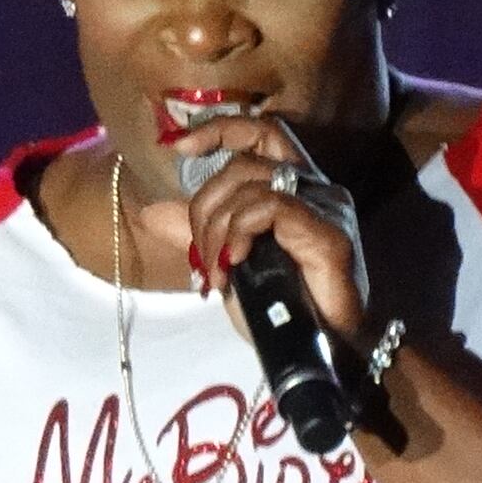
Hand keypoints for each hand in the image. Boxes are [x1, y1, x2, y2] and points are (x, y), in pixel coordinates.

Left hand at [157, 112, 369, 335]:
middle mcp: (315, 188)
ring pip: (251, 185)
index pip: (261, 132)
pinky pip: (272, 207)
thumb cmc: (278, 308)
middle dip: (205, 206)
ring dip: (217, 230)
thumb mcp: (226, 264)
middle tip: (199, 256)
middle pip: (244, 162)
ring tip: (216, 273)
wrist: (315, 353)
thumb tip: (151, 212)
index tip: (178, 147)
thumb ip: (195, 234)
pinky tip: (235, 264)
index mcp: (292, 187)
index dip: (220, 129)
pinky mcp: (330, 233)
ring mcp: (326, 207)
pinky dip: (240, 231)